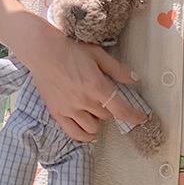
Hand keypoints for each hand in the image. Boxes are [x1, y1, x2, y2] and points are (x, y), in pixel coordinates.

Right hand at [17, 21, 146, 142]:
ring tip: (94, 111)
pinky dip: (83, 135)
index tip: (141, 118)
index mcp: (96, 86)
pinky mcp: (57, 112)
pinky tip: (88, 133)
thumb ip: (117, 69)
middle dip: (109, 109)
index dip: (134, 117)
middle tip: (105, 100)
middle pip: (106, 116)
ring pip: (92, 127)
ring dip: (97, 121)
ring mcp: (69, 109)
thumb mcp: (97, 54)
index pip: (121, 110)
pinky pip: (73, 133)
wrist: (42, 50)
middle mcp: (84, 100)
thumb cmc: (69, 49)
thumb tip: (133, 79)